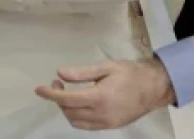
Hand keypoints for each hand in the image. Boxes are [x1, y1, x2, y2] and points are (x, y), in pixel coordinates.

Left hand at [36, 59, 173, 130]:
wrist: (155, 88)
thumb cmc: (131, 73)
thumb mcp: (107, 67)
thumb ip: (82, 72)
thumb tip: (60, 73)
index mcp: (99, 97)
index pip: (67, 99)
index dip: (51, 94)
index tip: (38, 89)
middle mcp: (100, 114)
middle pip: (69, 111)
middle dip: (58, 99)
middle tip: (57, 83)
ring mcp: (105, 123)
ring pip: (76, 122)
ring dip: (66, 109)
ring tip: (67, 94)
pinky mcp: (110, 126)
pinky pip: (86, 126)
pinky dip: (77, 116)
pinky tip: (79, 104)